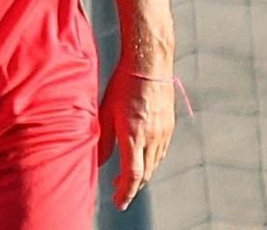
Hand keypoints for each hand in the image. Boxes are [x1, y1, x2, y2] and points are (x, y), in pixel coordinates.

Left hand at [97, 68, 175, 210]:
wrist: (149, 64)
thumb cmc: (123, 84)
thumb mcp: (106, 112)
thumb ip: (102, 140)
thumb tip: (97, 162)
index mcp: (134, 137)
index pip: (133, 176)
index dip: (126, 192)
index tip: (119, 203)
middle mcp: (152, 138)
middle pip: (145, 174)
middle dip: (132, 185)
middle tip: (117, 188)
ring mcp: (163, 133)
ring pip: (154, 163)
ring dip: (143, 173)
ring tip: (128, 174)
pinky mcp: (169, 125)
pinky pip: (161, 151)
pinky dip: (151, 160)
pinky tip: (142, 155)